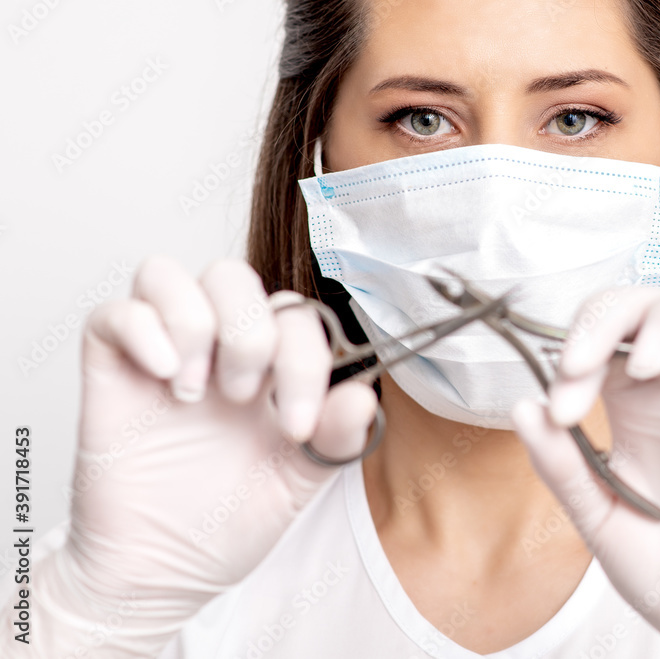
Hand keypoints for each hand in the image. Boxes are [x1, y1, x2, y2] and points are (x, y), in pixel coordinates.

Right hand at [28, 255, 376, 655]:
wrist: (163, 568)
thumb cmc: (229, 519)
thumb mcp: (298, 479)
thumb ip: (336, 437)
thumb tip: (363, 395)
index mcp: (270, 367)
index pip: (294, 316)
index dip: (305, 359)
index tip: (296, 425)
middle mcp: (216, 349)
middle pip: (231, 276)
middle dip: (247, 332)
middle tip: (242, 397)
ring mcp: (163, 354)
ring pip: (166, 274)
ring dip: (193, 323)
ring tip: (195, 393)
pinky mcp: (112, 369)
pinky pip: (115, 312)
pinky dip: (143, 330)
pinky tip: (163, 376)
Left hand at [511, 286, 659, 657]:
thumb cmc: (657, 564)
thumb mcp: (594, 514)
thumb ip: (561, 463)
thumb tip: (524, 405)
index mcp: (628, 401)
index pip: (601, 333)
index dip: (574, 348)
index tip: (558, 405)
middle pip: (650, 304)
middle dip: (610, 316)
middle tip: (581, 364)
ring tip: (644, 365)